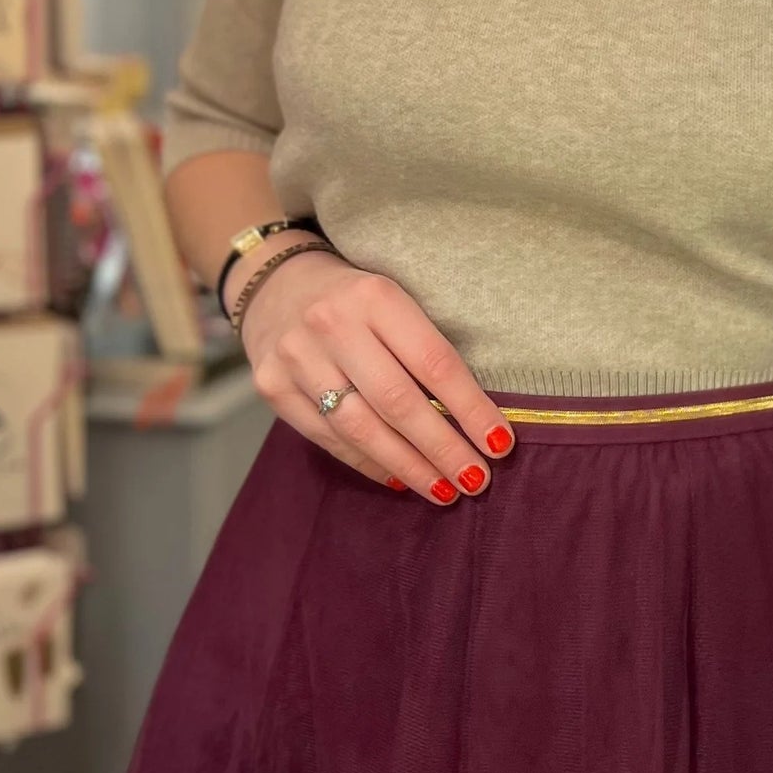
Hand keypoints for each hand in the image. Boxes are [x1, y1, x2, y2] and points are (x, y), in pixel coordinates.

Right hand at [240, 247, 514, 504]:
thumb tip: (475, 419)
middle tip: (476, 479)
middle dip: (442, 448)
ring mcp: (296, 357)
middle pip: (397, 402)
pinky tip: (400, 478)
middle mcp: (332, 325)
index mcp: (375, 297)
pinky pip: (328, 439)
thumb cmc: (355, 300)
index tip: (500, 443)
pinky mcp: (272, 387)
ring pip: (360, 429)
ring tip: (443, 489)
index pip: (434, 363)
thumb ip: (426, 349)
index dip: (470, 408)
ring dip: (409, 466)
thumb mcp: (394, 301)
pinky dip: (368, 463)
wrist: (274, 284)